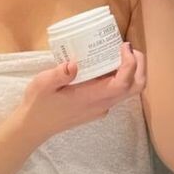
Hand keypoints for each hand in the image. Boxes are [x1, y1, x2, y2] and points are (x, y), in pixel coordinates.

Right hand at [16, 44, 146, 149]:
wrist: (34, 127)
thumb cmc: (38, 105)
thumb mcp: (42, 85)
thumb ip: (59, 74)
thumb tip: (74, 63)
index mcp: (90, 98)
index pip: (122, 83)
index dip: (130, 64)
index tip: (124, 46)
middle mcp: (101, 105)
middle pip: (134, 88)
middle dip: (139, 66)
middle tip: (128, 48)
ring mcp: (101, 108)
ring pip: (128, 91)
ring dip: (132, 71)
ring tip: (120, 53)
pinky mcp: (98, 107)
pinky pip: (117, 92)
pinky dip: (121, 77)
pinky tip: (106, 65)